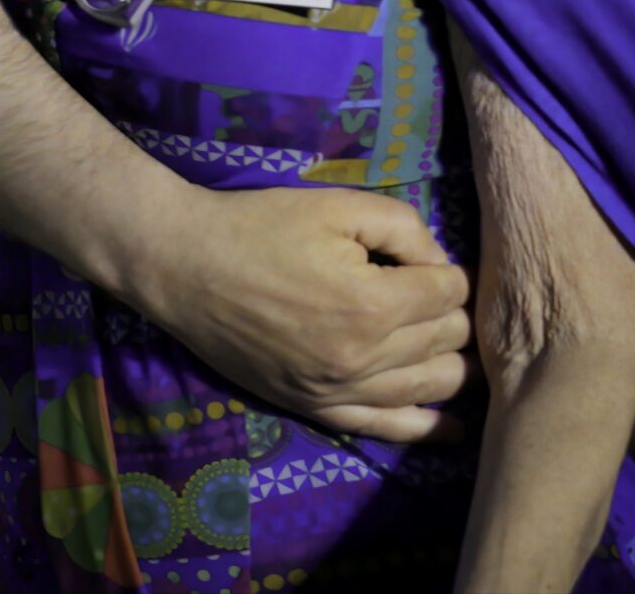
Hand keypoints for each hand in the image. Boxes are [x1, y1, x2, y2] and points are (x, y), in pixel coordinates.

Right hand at [138, 186, 473, 442]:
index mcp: (372, 303)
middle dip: (449, 311)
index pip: (451, 292)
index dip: (445, 269)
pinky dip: (430, 426)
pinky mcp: (317, 408)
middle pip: (448, 339)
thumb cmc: (256, 226)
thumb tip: (441, 264)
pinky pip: (390, 428)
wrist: (182, 265)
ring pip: (433, 385)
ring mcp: (340, 391)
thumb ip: (403, 226)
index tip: (421, 259)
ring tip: (443, 340)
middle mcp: (364, 357)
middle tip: (425, 290)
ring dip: (449, 360)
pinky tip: (453, 425)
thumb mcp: (333, 205)